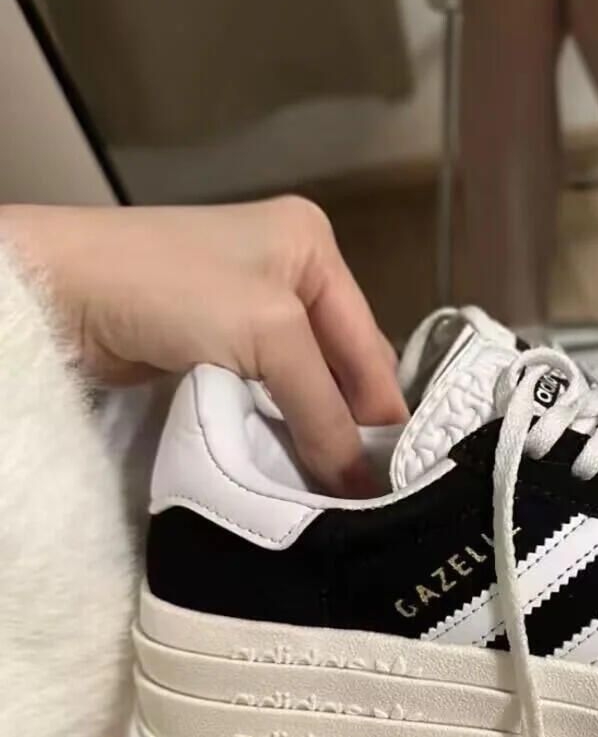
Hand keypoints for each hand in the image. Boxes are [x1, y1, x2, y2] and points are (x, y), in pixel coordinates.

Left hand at [0, 198, 406, 495]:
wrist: (59, 292)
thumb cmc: (172, 289)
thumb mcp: (269, 335)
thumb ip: (324, 409)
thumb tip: (360, 485)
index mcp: (313, 244)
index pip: (369, 342)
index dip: (383, 411)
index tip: (399, 479)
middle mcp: (288, 271)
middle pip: (340, 366)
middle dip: (350, 424)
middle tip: (369, 492)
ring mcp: (246, 309)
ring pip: (302, 386)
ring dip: (313, 433)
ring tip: (335, 490)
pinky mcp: (210, 346)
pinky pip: (265, 396)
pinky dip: (276, 429)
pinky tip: (289, 466)